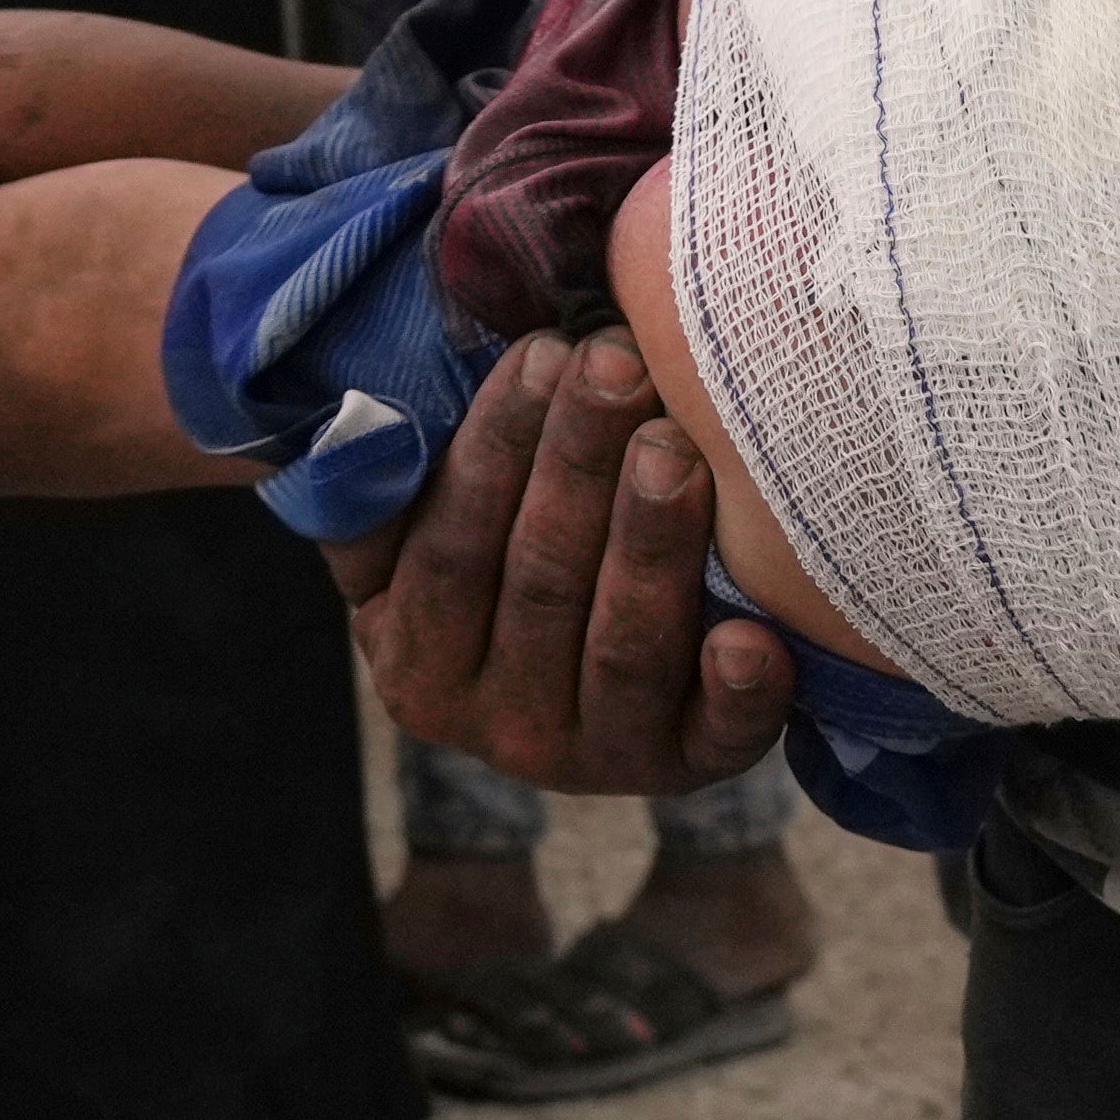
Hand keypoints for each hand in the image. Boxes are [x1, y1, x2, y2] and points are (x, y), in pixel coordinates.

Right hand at [337, 330, 793, 797]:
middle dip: (578, 465)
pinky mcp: (697, 767)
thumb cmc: (505, 570)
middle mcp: (503, 728)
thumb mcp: (416, 545)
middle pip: (540, 586)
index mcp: (419, 664)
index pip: (449, 552)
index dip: (492, 448)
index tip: (544, 352)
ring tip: (677, 447)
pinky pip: (719, 737)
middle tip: (620, 367)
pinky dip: (738, 691)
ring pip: (625, 647)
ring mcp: (603, 755)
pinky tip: (755, 636)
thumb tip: (364, 417)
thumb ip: (384, 493)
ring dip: (651, 544)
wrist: (606, 691)